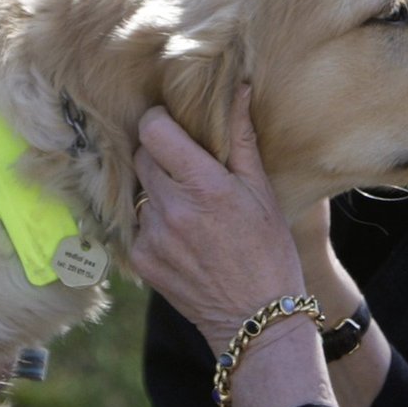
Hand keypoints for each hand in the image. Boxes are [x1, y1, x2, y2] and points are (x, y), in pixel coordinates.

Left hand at [130, 84, 305, 349]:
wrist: (257, 317)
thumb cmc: (269, 251)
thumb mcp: (262, 192)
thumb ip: (242, 139)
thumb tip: (237, 89)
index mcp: (205, 186)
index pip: (154, 130)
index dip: (160, 120)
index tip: (173, 124)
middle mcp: (172, 208)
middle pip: (142, 156)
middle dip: (161, 154)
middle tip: (188, 166)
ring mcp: (152, 235)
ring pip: (140, 190)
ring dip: (158, 190)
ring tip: (190, 207)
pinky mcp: (141, 259)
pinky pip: (138, 223)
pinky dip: (156, 222)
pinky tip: (183, 235)